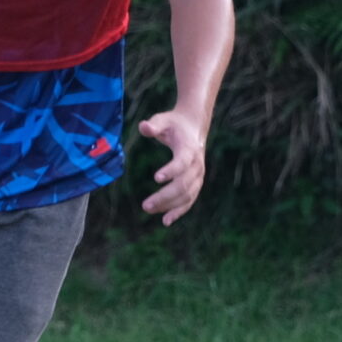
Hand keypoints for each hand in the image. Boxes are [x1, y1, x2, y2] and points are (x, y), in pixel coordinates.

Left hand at [136, 108, 208, 224]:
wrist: (193, 127)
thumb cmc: (174, 124)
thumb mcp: (163, 120)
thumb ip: (153, 125)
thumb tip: (143, 126)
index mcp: (189, 149)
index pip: (182, 162)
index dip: (171, 170)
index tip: (156, 178)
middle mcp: (196, 165)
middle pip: (183, 185)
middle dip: (165, 196)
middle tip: (145, 205)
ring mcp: (198, 176)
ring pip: (186, 196)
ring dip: (169, 206)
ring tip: (148, 209)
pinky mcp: (196, 184)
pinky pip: (189, 200)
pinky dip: (179, 211)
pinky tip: (166, 221)